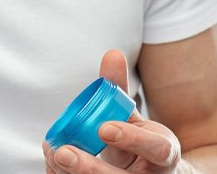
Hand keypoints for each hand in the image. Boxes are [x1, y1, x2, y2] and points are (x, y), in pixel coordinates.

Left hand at [42, 50, 183, 173]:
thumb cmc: (139, 141)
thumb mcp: (134, 117)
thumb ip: (120, 89)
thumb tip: (111, 53)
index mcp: (164, 155)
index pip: (156, 149)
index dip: (130, 139)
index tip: (103, 128)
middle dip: (89, 168)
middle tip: (63, 152)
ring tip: (53, 153)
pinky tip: (52, 162)